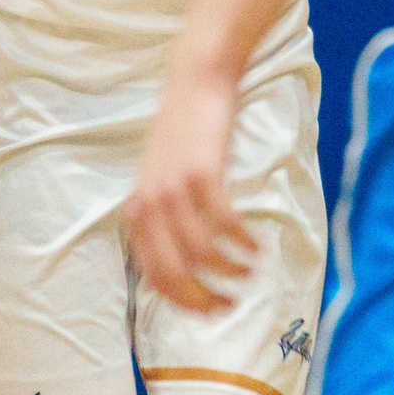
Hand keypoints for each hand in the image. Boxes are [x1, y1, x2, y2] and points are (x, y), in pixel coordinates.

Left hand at [124, 63, 254, 312]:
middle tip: (232, 304)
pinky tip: (257, 246)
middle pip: (176, 273)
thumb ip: (165, 220)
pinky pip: (224, 224)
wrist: (194, 83)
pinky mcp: (202, 174)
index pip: (154, 277)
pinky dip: (243, 242)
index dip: (184, 302)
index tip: (211, 311)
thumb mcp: (161, 181)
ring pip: (203, 253)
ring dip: (232, 270)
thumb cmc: (184, 136)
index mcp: (136, 213)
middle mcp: (149, 206)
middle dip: (206, 298)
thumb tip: (186, 266)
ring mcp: (174, 190)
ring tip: (251, 271)